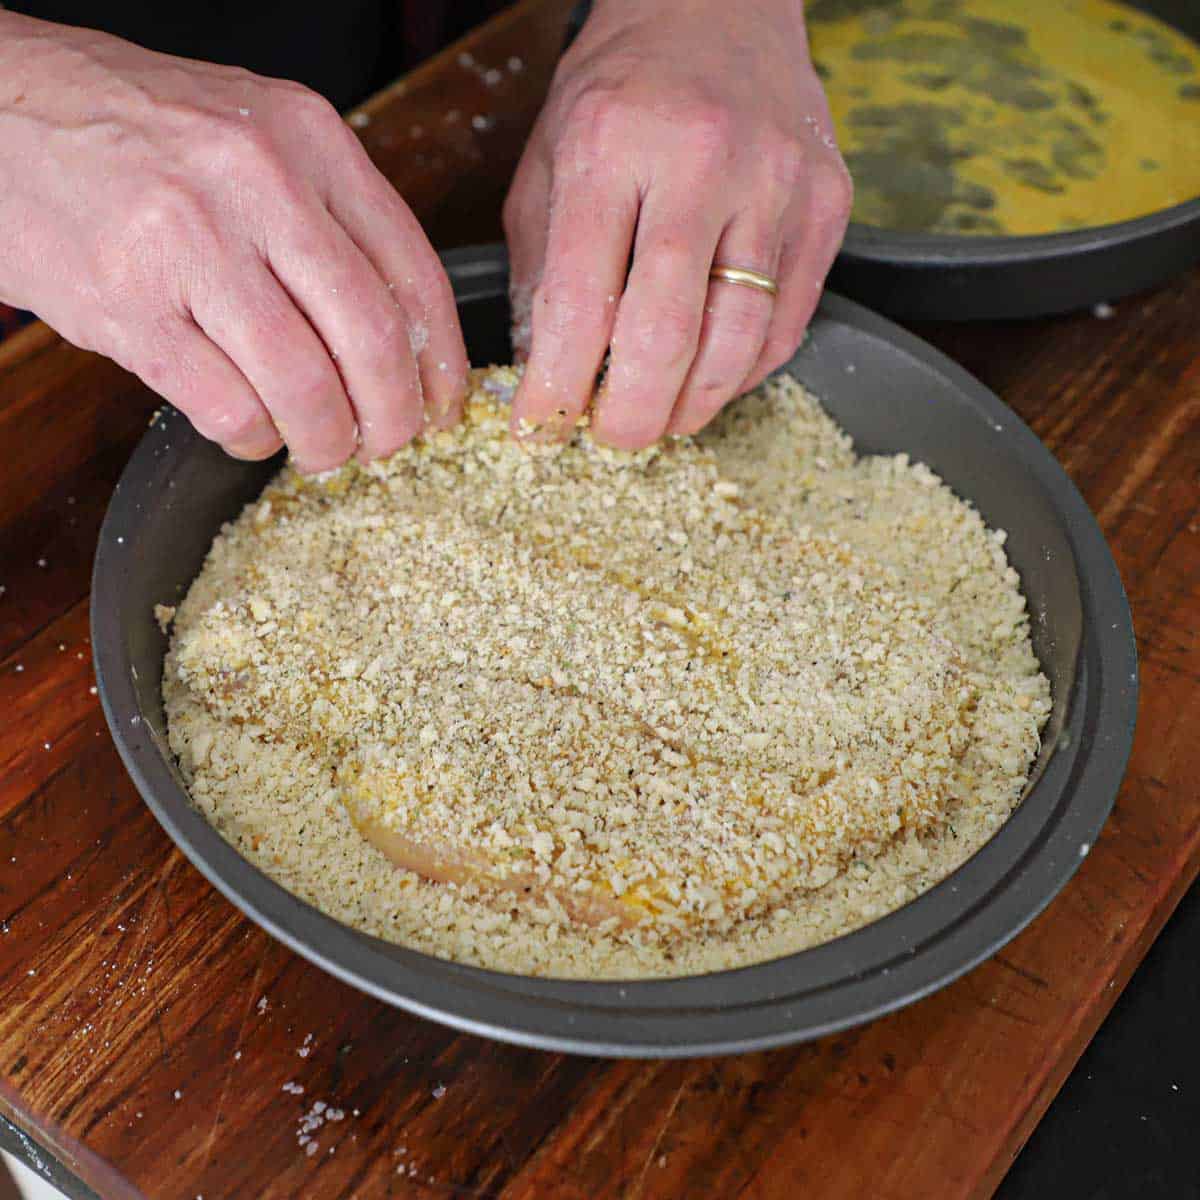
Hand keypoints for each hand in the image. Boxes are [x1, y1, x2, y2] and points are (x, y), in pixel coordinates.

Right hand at [0, 14, 467, 471]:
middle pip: (373, 340)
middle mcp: (257, 184)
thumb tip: (403, 336)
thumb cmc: (137, 132)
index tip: (445, 406)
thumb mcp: (256, 137)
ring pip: (306, 387)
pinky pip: (228, 408)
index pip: (416, 273)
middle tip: (389, 444)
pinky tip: (251, 429)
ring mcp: (189, 245)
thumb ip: (330, 218)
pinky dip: (254, 438)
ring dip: (327, 441)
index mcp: (309, 139)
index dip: (444, 362)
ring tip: (322, 447)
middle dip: (395, 417)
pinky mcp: (127, 306)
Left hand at [504, 0, 850, 447]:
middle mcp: (702, 162)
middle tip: (611, 438)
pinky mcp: (828, 205)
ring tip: (661, 417)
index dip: (556, 388)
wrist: (717, 11)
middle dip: (631, 415)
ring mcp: (777, 184)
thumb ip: (542, 273)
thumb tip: (545, 377)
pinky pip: (787, 325)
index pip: (581, 303)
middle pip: (667, 337)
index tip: (539, 429)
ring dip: (693, 405)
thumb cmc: (621, 93)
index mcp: (612, 147)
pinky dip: (743, 372)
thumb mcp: (549, 164)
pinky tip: (710, 377)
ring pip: (739, 344)